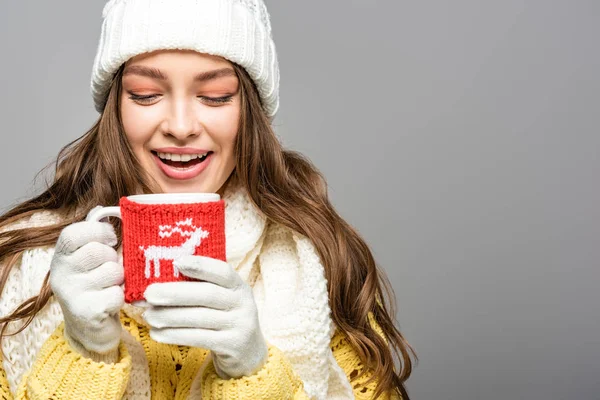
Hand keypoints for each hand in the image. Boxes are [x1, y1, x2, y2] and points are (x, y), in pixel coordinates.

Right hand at [49, 220, 124, 361]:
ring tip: (110, 286)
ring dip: (119, 279)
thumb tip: (111, 209)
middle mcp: (60, 274)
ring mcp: (71, 294)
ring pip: (112, 271)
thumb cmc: (96, 285)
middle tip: (109, 270)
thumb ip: (98, 236)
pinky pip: (117, 293)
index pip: (74, 233)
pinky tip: (111, 302)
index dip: (98, 231)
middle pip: (99, 251)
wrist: (90, 329)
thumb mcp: (91, 259)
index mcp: (61, 256)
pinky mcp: (86, 312)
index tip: (111, 238)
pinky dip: (121, 297)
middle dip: (113, 259)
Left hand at [143, 255, 267, 378]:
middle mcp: (243, 303)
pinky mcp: (231, 345)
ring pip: (200, 318)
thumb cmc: (223, 318)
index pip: (222, 271)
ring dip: (169, 316)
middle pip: (207, 294)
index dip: (200, 265)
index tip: (176, 261)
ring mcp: (239, 325)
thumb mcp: (221, 299)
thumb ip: (199, 287)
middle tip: (149, 294)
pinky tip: (156, 333)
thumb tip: (154, 281)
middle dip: (175, 293)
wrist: (248, 353)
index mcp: (238, 285)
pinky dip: (174, 335)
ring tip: (148, 316)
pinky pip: (199, 338)